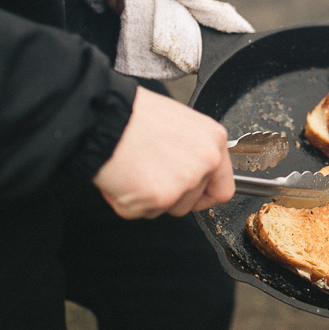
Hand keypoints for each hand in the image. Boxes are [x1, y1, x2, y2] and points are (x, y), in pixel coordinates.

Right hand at [93, 86, 234, 218]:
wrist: (105, 118)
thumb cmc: (133, 116)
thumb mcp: (179, 124)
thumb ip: (193, 151)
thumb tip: (193, 170)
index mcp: (214, 139)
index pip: (223, 188)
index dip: (203, 196)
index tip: (190, 195)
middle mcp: (206, 160)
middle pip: (192, 202)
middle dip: (169, 195)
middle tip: (148, 171)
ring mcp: (185, 181)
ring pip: (169, 209)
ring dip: (149, 199)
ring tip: (136, 170)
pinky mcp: (161, 197)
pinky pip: (143, 213)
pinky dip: (128, 202)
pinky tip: (124, 177)